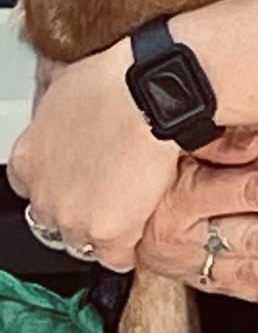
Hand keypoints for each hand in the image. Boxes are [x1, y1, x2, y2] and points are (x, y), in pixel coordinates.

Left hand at [7, 45, 175, 269]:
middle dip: (81, 206)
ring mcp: (74, 218)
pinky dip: (130, 244)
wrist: (153, 88)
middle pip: (55, 218)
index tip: (83, 172)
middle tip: (113, 186)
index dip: (62, 179)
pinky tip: (146, 220)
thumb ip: (54, 104)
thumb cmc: (119, 75)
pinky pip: (117, 257)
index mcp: (29, 160)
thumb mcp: (67, 82)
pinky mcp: (109, 233)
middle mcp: (44, 195)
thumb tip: (50, 81)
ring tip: (133, 202)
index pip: (34, 187)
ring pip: (83, 240)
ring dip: (105, 226)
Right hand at [136, 132, 257, 305]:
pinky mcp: (190, 278)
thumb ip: (212, 141)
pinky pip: (231, 289)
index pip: (251, 191)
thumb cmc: (143, 169)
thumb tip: (257, 142)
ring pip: (249, 270)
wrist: (102, 212)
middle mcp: (188, 235)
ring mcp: (188, 262)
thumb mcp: (169, 146)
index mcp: (186, 196)